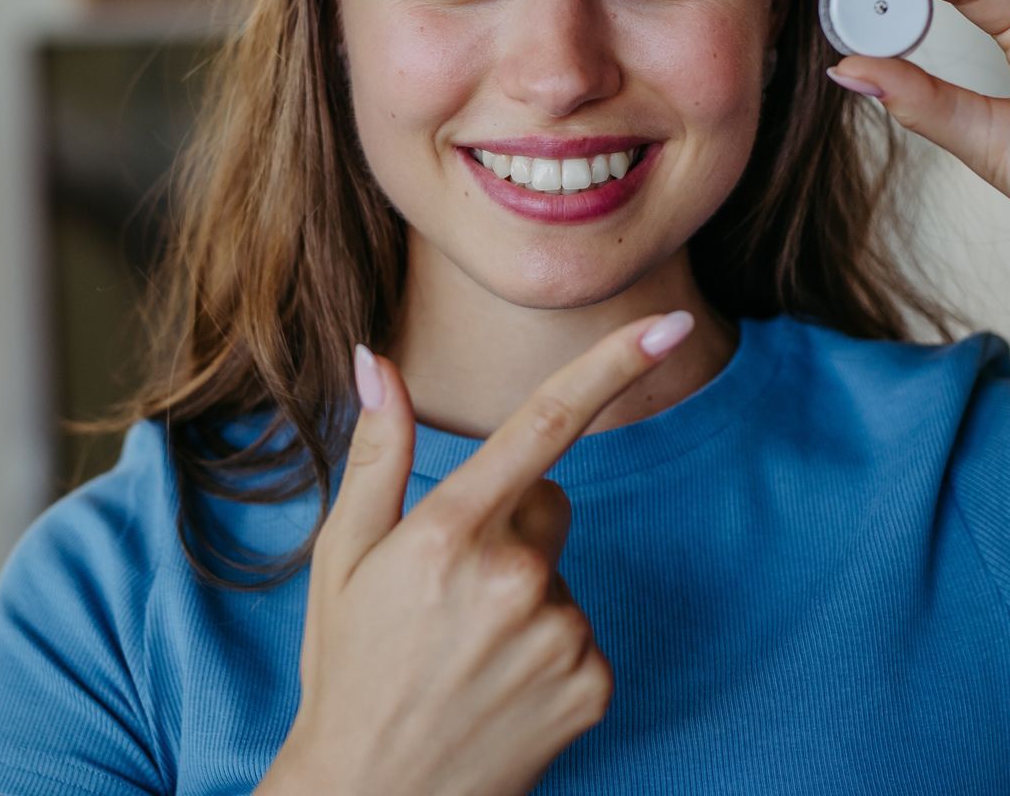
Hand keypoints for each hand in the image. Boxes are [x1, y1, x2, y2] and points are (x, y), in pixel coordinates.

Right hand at [268, 312, 694, 795]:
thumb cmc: (348, 668)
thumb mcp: (341, 557)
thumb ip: (377, 453)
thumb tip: (377, 360)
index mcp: (449, 533)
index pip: (544, 426)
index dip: (611, 367)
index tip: (667, 325)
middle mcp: (514, 579)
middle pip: (551, 502)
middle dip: (513, 526)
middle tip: (449, 591)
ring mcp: (560, 636)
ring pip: (562, 573)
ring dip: (526, 596)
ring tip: (467, 651)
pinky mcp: (593, 685)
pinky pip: (583, 634)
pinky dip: (549, 651)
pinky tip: (500, 685)